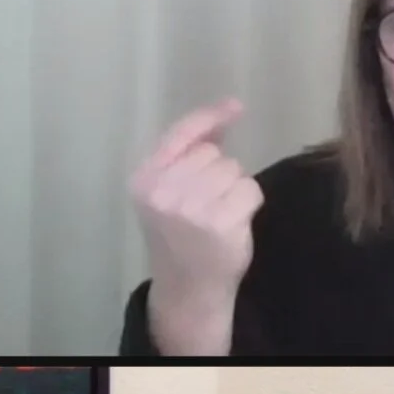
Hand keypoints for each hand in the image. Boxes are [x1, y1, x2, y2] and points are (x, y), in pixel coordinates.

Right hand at [130, 98, 264, 304]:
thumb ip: (188, 156)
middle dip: (219, 172)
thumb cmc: (182, 237)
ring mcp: (189, 206)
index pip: (180, 135)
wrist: (188, 286)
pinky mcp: (218, 221)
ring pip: (233, 169)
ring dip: (235, 188)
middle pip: (212, 154)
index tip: (235, 107)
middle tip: (208, 204)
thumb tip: (223, 116)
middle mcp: (161, 190)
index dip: (209, 118)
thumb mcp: (169, 193)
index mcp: (144, 179)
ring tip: (219, 214)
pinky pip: (250, 189)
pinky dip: (249, 202)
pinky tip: (233, 222)